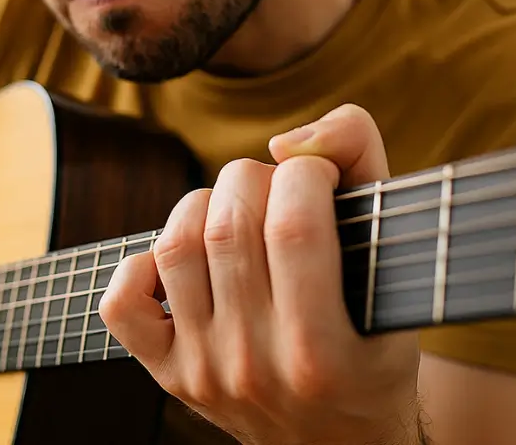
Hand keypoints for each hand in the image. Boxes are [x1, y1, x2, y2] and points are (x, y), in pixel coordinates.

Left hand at [101, 105, 423, 444]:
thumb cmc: (375, 347)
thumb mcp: (395, 267)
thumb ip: (363, 170)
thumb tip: (290, 140)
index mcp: (323, 350)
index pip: (294, 225)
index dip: (306, 173)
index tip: (320, 177)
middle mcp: (255, 364)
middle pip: (230, 226)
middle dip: (255, 178)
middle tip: (280, 188)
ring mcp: (205, 371)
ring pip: (177, 247)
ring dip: (205, 203)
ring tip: (237, 211)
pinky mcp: (171, 375)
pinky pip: (120, 305)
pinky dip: (139, 263)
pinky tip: (185, 258)